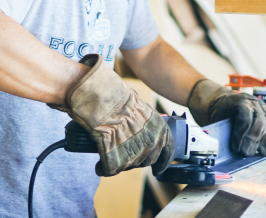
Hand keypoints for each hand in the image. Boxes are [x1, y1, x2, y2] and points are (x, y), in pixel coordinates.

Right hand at [52, 54, 174, 176]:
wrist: (98, 97)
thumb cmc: (115, 95)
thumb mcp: (138, 104)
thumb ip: (144, 119)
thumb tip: (140, 125)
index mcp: (159, 128)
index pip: (168, 150)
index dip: (163, 160)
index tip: (158, 167)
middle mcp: (150, 143)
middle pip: (147, 160)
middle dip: (138, 159)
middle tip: (126, 152)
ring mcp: (133, 153)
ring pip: (128, 166)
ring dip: (120, 163)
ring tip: (110, 154)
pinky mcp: (114, 160)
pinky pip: (110, 169)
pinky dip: (103, 168)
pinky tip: (99, 165)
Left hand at [187, 80, 265, 155]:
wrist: (226, 101)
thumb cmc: (220, 111)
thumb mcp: (217, 117)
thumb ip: (223, 130)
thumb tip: (226, 148)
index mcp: (241, 101)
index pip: (245, 120)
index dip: (240, 136)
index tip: (234, 148)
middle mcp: (255, 104)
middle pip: (258, 125)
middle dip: (250, 142)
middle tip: (242, 153)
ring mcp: (264, 109)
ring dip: (258, 143)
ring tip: (249, 153)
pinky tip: (260, 150)